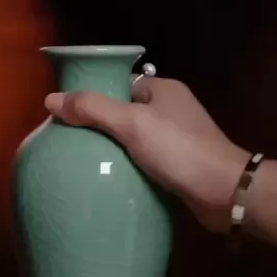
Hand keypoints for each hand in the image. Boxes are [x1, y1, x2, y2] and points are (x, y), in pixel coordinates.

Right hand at [45, 78, 248, 233]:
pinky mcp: (180, 166)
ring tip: (84, 163)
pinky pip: (146, 162)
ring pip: (136, 140)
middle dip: (101, 127)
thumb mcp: (132, 124)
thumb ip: (93, 110)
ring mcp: (178, 139)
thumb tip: (52, 100)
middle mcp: (172, 109)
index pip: (120, 84)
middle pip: (125, 113)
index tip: (68, 115)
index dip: (94, 96)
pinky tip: (110, 180)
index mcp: (163, 89)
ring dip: (114, 151)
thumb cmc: (179, 150)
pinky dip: (130, 169)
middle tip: (72, 143)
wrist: (223, 192)